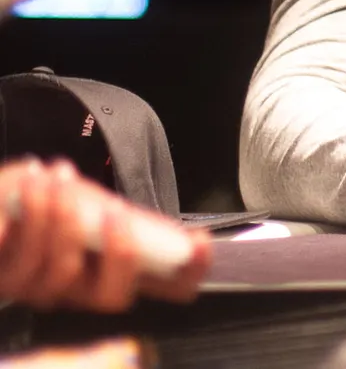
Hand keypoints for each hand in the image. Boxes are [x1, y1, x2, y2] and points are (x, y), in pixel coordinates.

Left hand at [0, 158, 210, 311]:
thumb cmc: (46, 199)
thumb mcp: (93, 203)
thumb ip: (127, 217)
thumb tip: (175, 231)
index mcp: (114, 271)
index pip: (166, 289)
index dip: (190, 273)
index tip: (201, 243)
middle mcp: (80, 291)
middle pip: (112, 297)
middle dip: (120, 254)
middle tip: (114, 210)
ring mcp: (40, 289)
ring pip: (61, 271)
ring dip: (64, 216)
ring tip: (58, 173)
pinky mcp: (5, 280)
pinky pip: (22, 257)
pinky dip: (33, 211)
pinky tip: (33, 180)